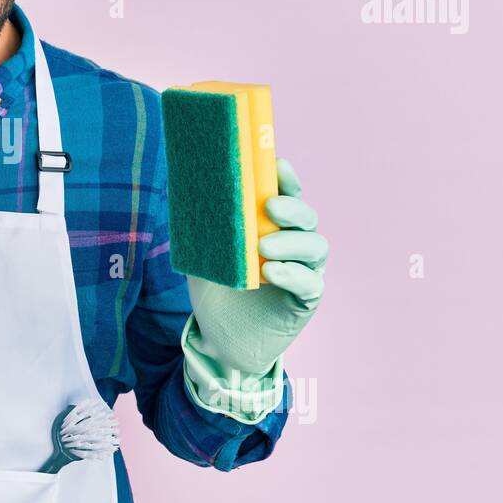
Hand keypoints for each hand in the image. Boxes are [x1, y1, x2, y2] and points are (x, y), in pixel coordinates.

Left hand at [185, 157, 327, 378]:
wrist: (218, 337)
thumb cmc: (214, 288)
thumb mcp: (201, 252)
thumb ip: (201, 225)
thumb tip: (186, 187)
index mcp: (272, 225)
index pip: (287, 194)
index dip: (286, 178)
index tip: (277, 165)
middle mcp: (293, 243)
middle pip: (307, 217)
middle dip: (292, 208)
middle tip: (269, 208)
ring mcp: (304, 270)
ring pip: (316, 247)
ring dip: (292, 242)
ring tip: (264, 249)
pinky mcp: (305, 300)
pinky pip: (311, 283)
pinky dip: (294, 275)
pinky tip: (272, 273)